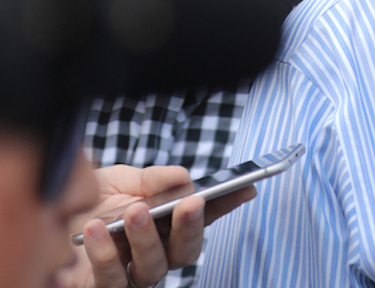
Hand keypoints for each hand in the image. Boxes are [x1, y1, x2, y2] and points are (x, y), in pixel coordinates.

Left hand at [57, 165, 255, 287]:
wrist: (47, 216)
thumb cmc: (92, 199)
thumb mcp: (125, 179)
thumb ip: (155, 179)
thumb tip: (185, 180)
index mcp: (169, 224)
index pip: (205, 216)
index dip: (228, 204)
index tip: (246, 188)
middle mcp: (157, 253)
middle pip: (187, 252)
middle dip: (191, 228)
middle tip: (189, 204)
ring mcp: (131, 274)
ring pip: (153, 269)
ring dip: (147, 240)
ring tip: (134, 212)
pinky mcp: (102, 287)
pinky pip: (110, 280)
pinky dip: (106, 254)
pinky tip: (98, 230)